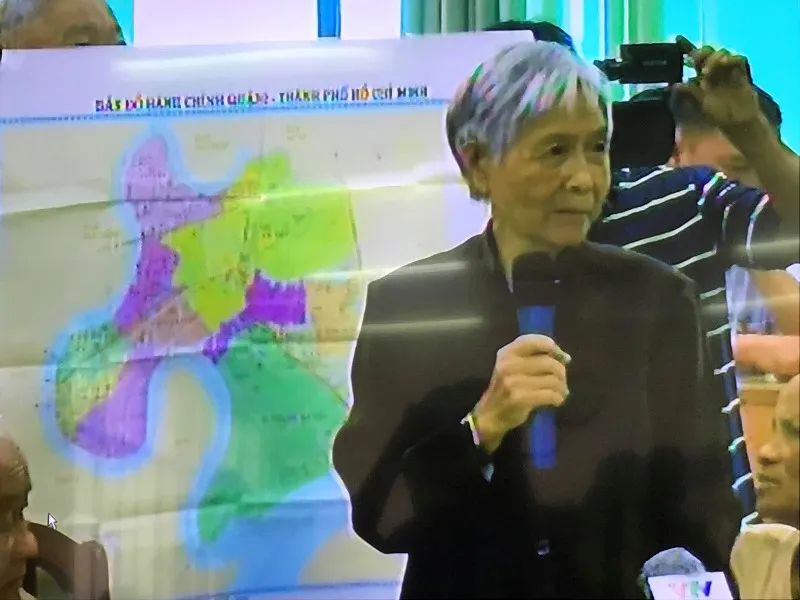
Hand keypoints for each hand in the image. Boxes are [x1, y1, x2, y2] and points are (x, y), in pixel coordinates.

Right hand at [473, 334, 569, 452]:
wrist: (490, 414)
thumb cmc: (506, 388)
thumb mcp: (512, 366)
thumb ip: (534, 357)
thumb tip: (565, 358)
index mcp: (507, 353)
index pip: (536, 341)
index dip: (554, 348)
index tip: (562, 358)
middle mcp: (508, 364)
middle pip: (549, 363)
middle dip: (561, 373)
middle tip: (561, 381)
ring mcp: (513, 382)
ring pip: (552, 380)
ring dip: (561, 387)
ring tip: (560, 392)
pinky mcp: (520, 399)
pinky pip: (550, 395)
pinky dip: (558, 398)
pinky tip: (556, 400)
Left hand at [674, 39, 762, 131]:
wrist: (738, 122)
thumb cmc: (718, 114)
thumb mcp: (700, 104)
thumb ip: (689, 94)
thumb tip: (674, 86)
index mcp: (702, 77)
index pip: (694, 59)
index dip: (687, 47)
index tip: (677, 38)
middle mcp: (714, 71)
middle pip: (708, 53)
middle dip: (702, 52)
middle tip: (695, 58)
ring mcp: (728, 71)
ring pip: (722, 53)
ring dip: (714, 58)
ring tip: (707, 69)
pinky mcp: (742, 73)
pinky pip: (739, 59)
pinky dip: (732, 58)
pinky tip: (725, 63)